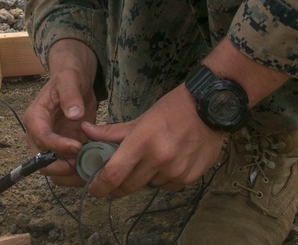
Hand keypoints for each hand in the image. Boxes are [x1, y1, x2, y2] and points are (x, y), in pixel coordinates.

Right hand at [23, 40, 98, 185]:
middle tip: (82, 165)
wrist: (75, 81)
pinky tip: (92, 169)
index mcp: (35, 117)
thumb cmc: (69, 77)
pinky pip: (65, 167)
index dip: (57, 146)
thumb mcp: (70, 79)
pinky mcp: (63, 149)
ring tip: (88, 170)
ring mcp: (50, 144)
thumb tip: (74, 114)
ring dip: (68, 175)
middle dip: (61, 167)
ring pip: (52, 169)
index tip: (77, 147)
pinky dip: (76, 172)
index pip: (41, 137)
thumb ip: (70, 94)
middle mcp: (38, 134)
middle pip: (42, 161)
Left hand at [79, 85, 223, 197]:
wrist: (211, 108)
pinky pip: (167, 186)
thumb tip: (86, 132)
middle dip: (116, 187)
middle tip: (113, 181)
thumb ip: (112, 132)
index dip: (99, 186)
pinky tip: (169, 162)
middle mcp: (159, 159)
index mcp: (142, 141)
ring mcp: (175, 171)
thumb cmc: (173, 109)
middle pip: (128, 186)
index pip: (113, 174)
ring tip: (151, 160)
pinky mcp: (189, 178)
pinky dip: (163, 179)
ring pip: (149, 186)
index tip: (93, 188)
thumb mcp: (141, 118)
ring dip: (144, 178)